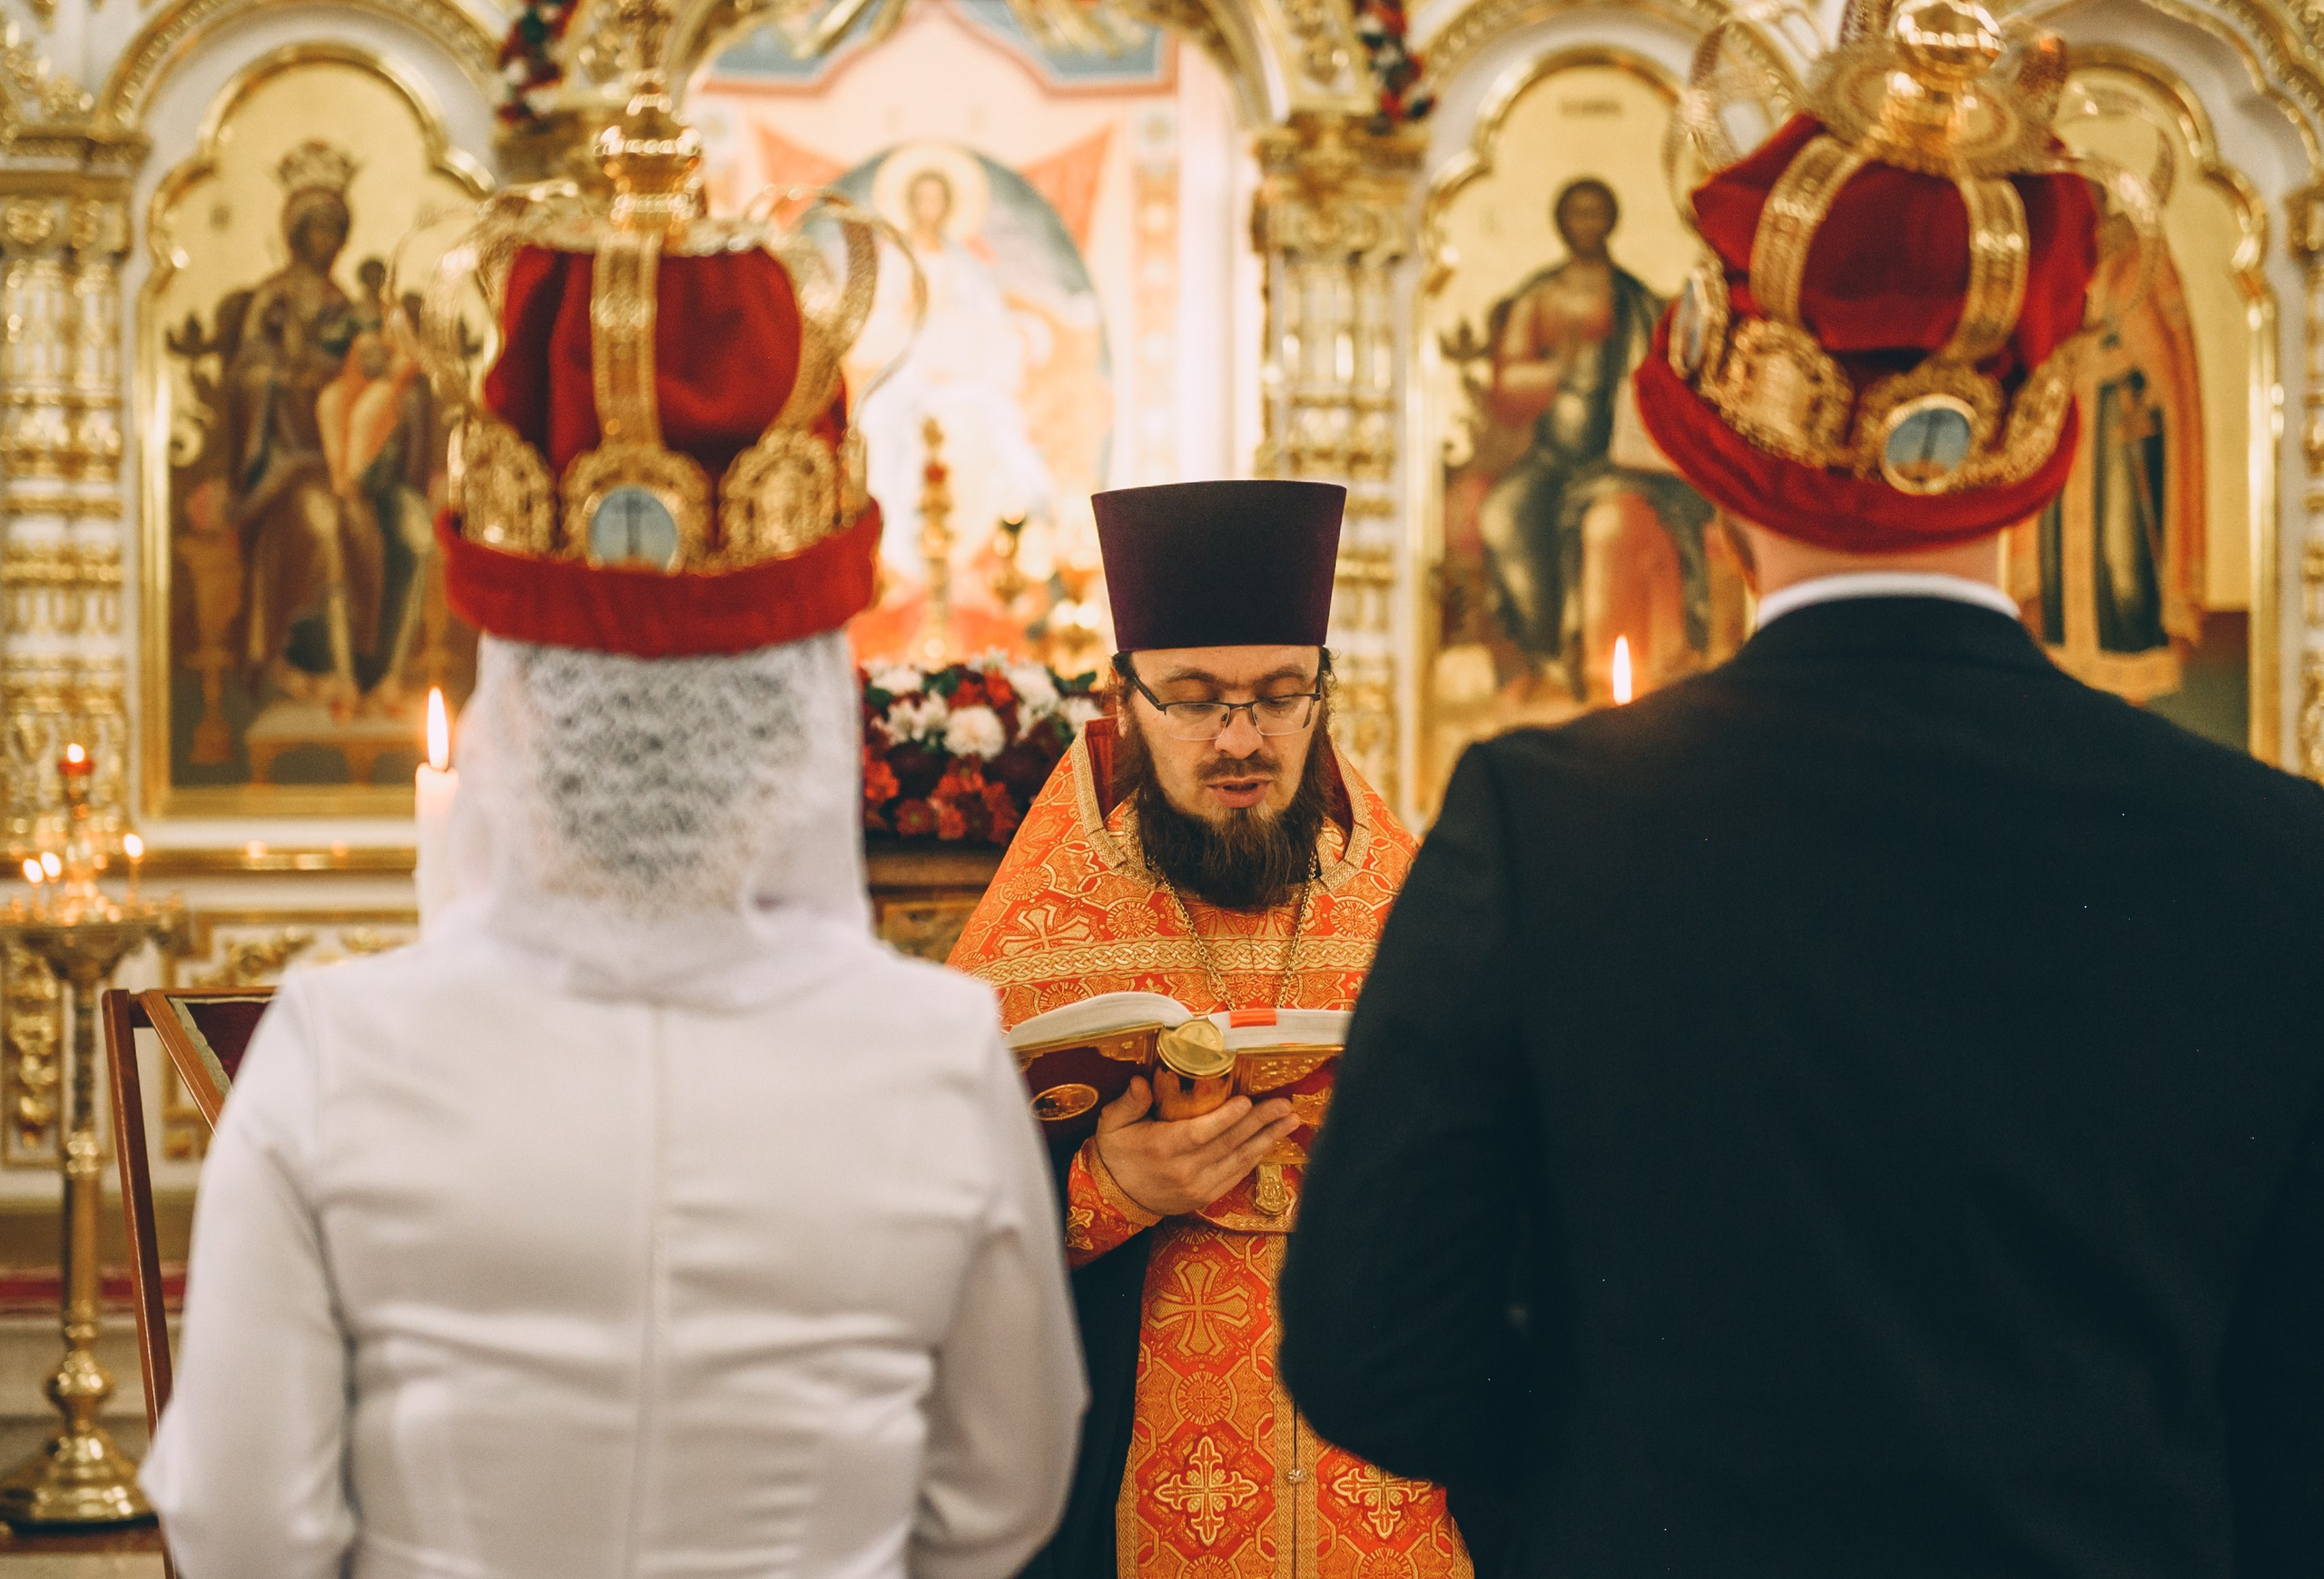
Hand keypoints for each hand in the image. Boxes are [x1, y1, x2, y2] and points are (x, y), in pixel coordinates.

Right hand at [1093, 1077, 1297, 1218]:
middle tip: (1284, 1105)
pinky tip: (1271, 1140)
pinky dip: (1256, 1157)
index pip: (1198, 1134)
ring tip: (1290, 1120)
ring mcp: (1198, 1187)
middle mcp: (1183, 1170)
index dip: (1225, 1119)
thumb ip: (1129, 1102)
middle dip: (1260, 1123)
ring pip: (1239, 1161)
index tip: (1247, 1102)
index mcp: (1161, 1148)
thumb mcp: (1113, 1124)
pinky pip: (1236, 1175)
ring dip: (1268, 1139)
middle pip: (1228, 1145)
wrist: (1116, 1197)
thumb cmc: (1117, 1153)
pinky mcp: (1206, 1197)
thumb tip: (1141, 1082)